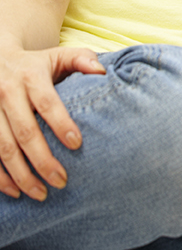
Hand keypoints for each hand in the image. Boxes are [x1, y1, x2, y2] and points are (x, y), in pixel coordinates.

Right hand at [0, 46, 104, 199]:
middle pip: (24, 132)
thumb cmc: (36, 64)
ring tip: (41, 194)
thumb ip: (82, 59)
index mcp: (30, 77)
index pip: (47, 103)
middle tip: (61, 181)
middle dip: (42, 160)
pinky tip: (15, 192)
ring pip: (3, 148)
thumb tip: (103, 72)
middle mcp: (6, 93)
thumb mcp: (59, 55)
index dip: (61, 124)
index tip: (77, 145)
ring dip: (20, 175)